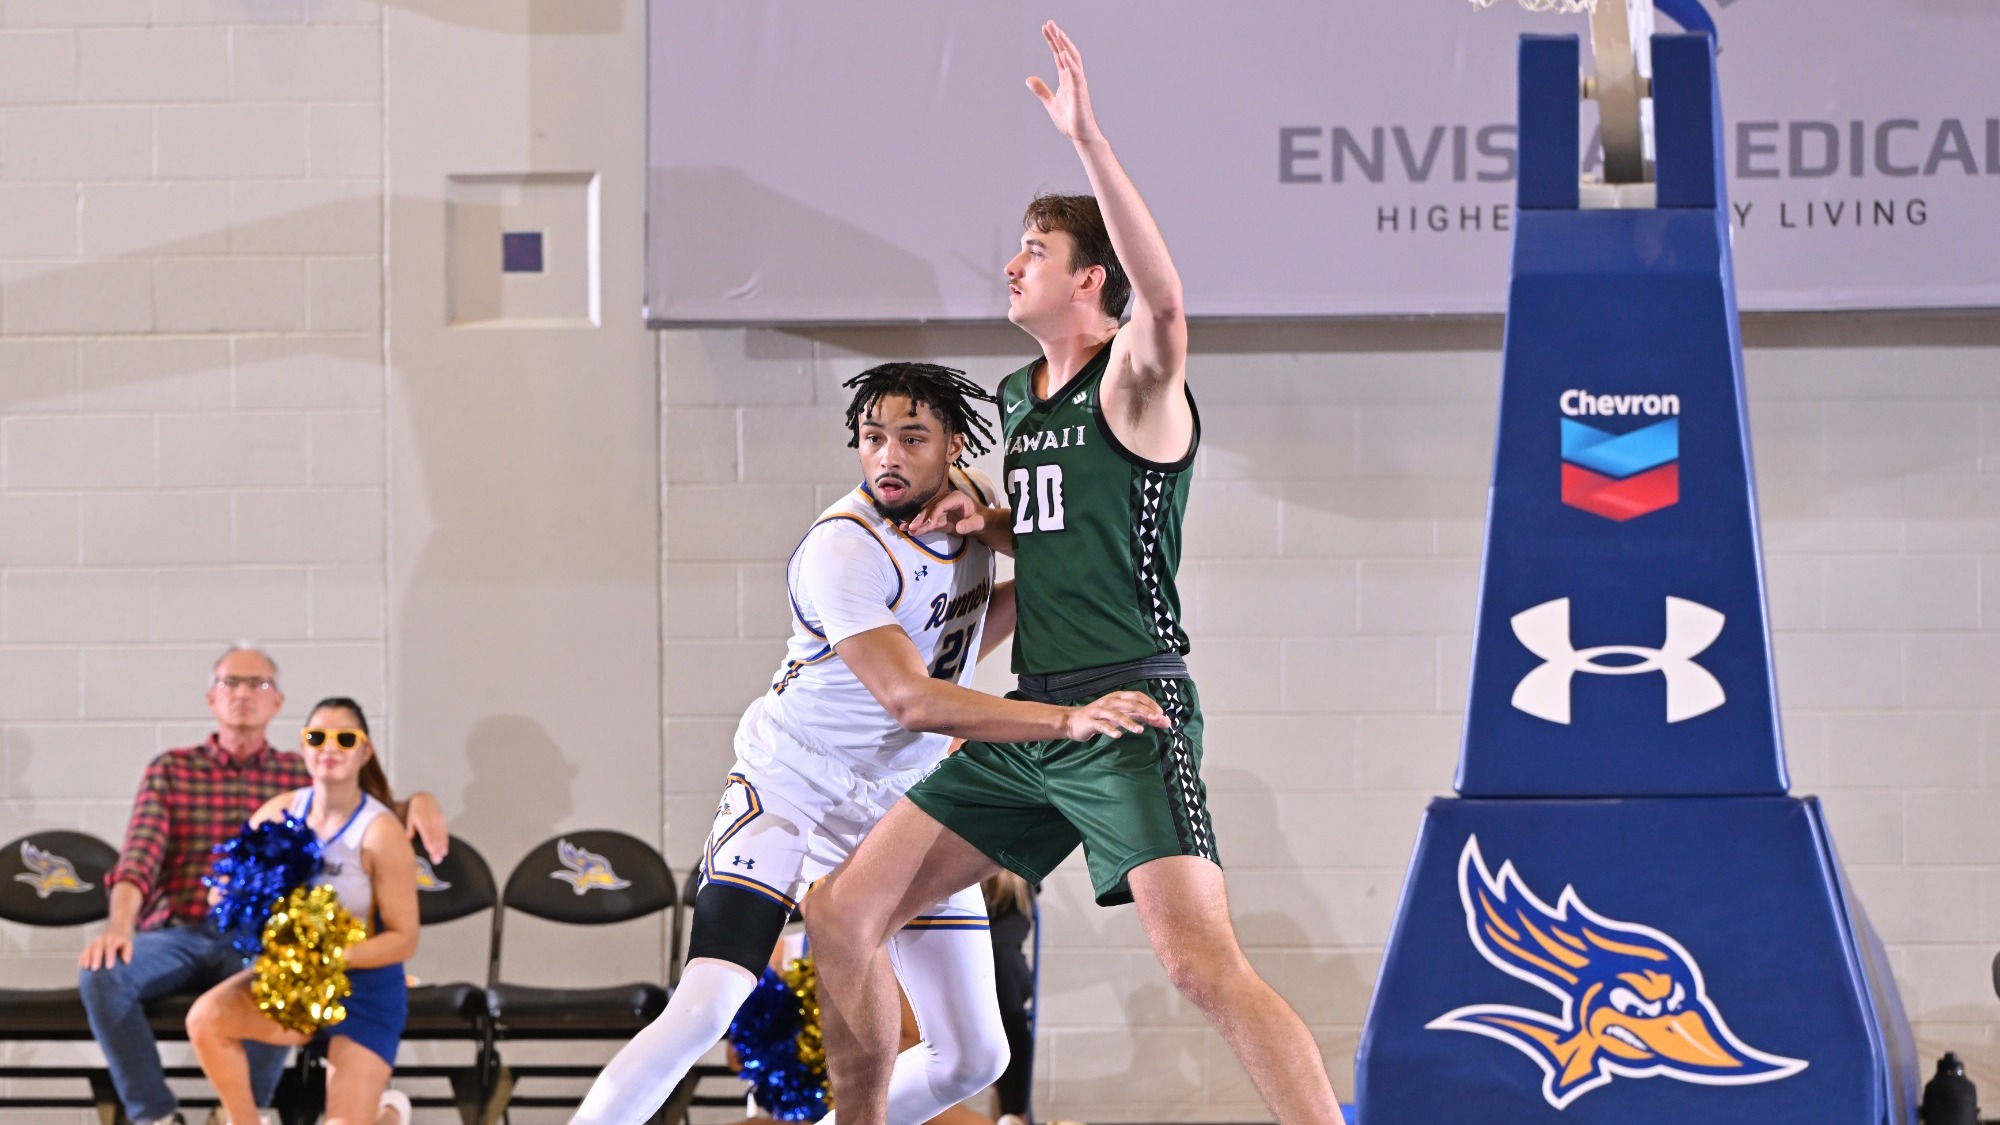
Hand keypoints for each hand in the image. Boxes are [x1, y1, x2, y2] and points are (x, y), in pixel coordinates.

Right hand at [80, 928, 133, 969]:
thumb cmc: (121, 942)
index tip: (109, 966)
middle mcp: (102, 940)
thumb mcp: (127, 944)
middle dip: (96, 958)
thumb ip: (127, 952)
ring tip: (85, 967)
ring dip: (86, 958)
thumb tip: (126, 961)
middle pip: (97, 948)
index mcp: (112, 939)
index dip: (110, 957)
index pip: (111, 947)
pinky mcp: (88, 946)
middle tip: (95, 968)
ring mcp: (94, 942)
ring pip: (88, 949)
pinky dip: (81, 958)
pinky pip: (83, 952)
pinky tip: (80, 966)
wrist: (115, 930)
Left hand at [403, 792, 449, 863]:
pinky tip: (445, 850)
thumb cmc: (415, 810)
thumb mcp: (410, 818)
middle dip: (436, 849)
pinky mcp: (443, 822)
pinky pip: (445, 834)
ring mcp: (439, 821)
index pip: (428, 834)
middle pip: (435, 837)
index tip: (431, 852)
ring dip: (442, 848)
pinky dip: (445, 843)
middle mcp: (432, 821)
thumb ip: (410, 830)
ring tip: (441, 857)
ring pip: (441, 836)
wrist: (425, 799)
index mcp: (423, 821)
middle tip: (436, 860)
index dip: (430, 843)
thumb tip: (408, 840)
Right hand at [904, 489, 986, 536]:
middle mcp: (945, 501)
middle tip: (911, 527)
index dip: (934, 514)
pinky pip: (927, 523)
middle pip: (930, 508)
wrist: (979, 522)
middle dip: (920, 518)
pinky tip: (910, 531)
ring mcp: (940, 510)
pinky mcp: (938, 518)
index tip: (930, 525)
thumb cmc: (980, 520)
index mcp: (955, 498)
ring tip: (904, 528)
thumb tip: (959, 527)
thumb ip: (970, 525)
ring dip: (916, 522)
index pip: (941, 504)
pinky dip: (920, 527)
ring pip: (926, 515)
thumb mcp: (979, 523)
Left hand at [1026, 21, 1100, 144]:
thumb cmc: (1069, 120)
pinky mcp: (1079, 92)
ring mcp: (1078, 83)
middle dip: (1058, 37)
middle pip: (1066, 52)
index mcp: (1066, 79)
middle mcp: (1073, 77)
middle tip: (1049, 23)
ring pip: (1072, 59)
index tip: (1045, 28)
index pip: (1058, 55)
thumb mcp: (1050, 103)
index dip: (1052, 41)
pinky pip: (1075, 74)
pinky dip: (1069, 63)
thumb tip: (1028, 79)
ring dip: (1064, 45)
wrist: (1081, 136)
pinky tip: (1062, 52)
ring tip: (1057, 32)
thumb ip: (1041, 90)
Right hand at [1062, 690, 1169, 740]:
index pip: (1137, 696)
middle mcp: (1110, 702)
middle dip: (1144, 711)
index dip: (1149, 703)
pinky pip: (1102, 725)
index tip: (1160, 712)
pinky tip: (1118, 736)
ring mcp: (1100, 711)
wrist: (1074, 721)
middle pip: (1130, 704)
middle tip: (1156, 718)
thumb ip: (1142, 717)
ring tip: (1140, 730)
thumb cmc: (1102, 718)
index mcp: (1118, 697)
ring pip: (1117, 715)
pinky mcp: (1091, 722)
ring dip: (1129, 722)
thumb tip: (1164, 721)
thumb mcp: (1122, 715)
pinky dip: (1110, 730)